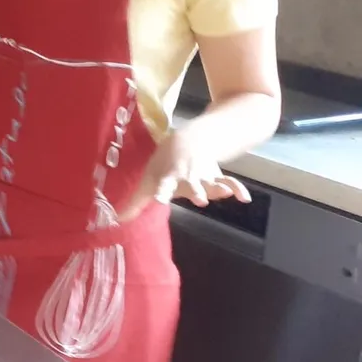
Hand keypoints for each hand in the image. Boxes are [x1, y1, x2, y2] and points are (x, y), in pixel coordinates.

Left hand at [122, 130, 249, 220]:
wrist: (187, 141)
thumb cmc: (164, 165)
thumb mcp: (148, 180)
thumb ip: (136, 203)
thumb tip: (117, 220)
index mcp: (168, 178)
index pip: (164, 185)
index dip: (162, 191)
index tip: (160, 197)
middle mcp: (187, 177)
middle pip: (192, 184)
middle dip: (196, 190)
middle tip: (199, 199)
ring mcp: (204, 176)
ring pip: (212, 182)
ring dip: (216, 187)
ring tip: (222, 192)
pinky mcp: (218, 175)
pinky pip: (230, 182)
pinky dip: (237, 188)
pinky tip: (244, 198)